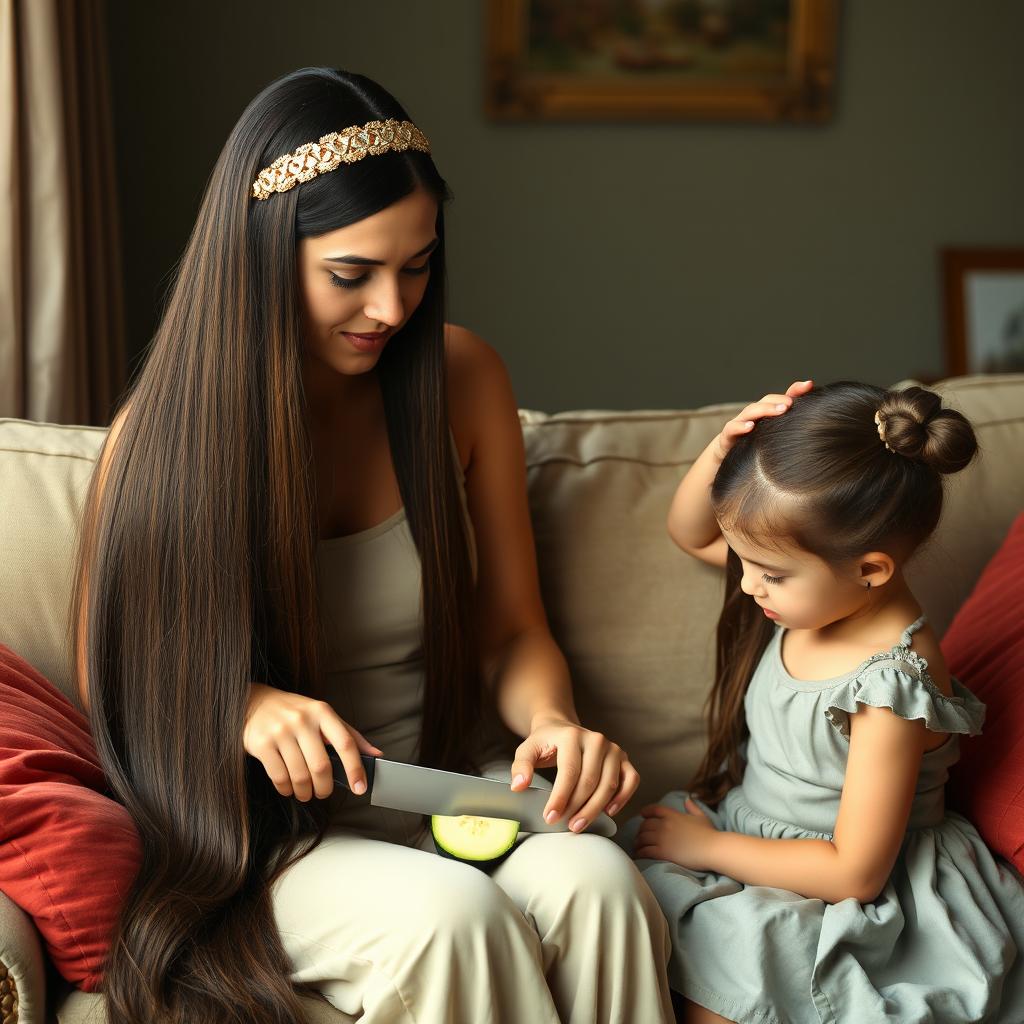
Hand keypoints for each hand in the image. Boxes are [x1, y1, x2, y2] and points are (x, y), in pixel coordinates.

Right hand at [243, 683, 382, 801]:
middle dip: (325, 788)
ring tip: (305, 793)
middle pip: (321, 766)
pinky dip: (286, 789)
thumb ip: (349, 735)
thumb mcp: (323, 716)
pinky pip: (279, 777)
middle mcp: (302, 720)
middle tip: (323, 793)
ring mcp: (280, 732)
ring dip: (305, 792)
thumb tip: (376, 755)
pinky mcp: (262, 744)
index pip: (345, 742)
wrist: (253, 702)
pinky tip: (289, 788)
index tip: (360, 788)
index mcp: (322, 712)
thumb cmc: (295, 712)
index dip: (355, 768)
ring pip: (300, 775)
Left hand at [509, 715, 638, 831]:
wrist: (562, 729)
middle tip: (566, 825)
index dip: (560, 797)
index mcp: (572, 735)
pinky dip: (623, 798)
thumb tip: (519, 786)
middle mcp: (596, 740)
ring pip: (609, 784)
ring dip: (595, 809)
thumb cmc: (545, 743)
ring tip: (579, 824)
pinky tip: (608, 811)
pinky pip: (631, 780)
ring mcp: (613, 748)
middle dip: (577, 807)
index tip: (550, 817)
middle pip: (590, 781)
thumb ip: (521, 767)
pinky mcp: (624, 758)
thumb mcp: (527, 750)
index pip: (569, 771)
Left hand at [634, 797, 718, 868]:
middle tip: (640, 836)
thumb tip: (687, 799)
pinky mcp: (663, 852)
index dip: (646, 812)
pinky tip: (638, 856)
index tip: (642, 815)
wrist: (712, 849)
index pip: (653, 810)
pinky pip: (646, 851)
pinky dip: (640, 853)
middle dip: (640, 830)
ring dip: (638, 842)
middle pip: (645, 825)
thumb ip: (692, 807)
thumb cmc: (709, 833)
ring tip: (637, 847)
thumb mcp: (701, 816)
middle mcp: (664, 825)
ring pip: (642, 838)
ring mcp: (663, 838)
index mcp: (673, 815)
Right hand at [713, 380, 812, 460]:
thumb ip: (791, 424)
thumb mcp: (772, 437)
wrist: (727, 461)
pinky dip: (739, 426)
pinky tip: (750, 427)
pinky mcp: (726, 437)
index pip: (780, 398)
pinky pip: (731, 429)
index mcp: (765, 414)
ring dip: (764, 409)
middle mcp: (753, 416)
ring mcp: (738, 424)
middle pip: (764, 402)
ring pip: (749, 411)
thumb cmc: (752, 447)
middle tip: (791, 404)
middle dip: (778, 401)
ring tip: (779, 411)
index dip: (794, 391)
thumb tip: (814, 413)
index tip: (808, 386)